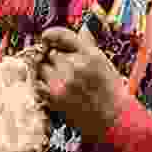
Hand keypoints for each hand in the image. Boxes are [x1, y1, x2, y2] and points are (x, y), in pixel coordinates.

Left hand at [36, 27, 130, 143]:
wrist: (113, 120)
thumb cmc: (110, 93)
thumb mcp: (104, 64)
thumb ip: (88, 46)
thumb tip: (82, 30)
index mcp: (90, 54)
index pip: (63, 35)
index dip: (51, 35)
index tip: (46, 38)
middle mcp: (76, 65)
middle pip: (51, 53)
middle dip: (53, 59)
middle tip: (60, 69)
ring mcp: (63, 80)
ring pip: (42, 67)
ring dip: (46, 72)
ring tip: (59, 82)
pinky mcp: (54, 96)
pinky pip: (38, 83)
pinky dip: (42, 85)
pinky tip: (52, 90)